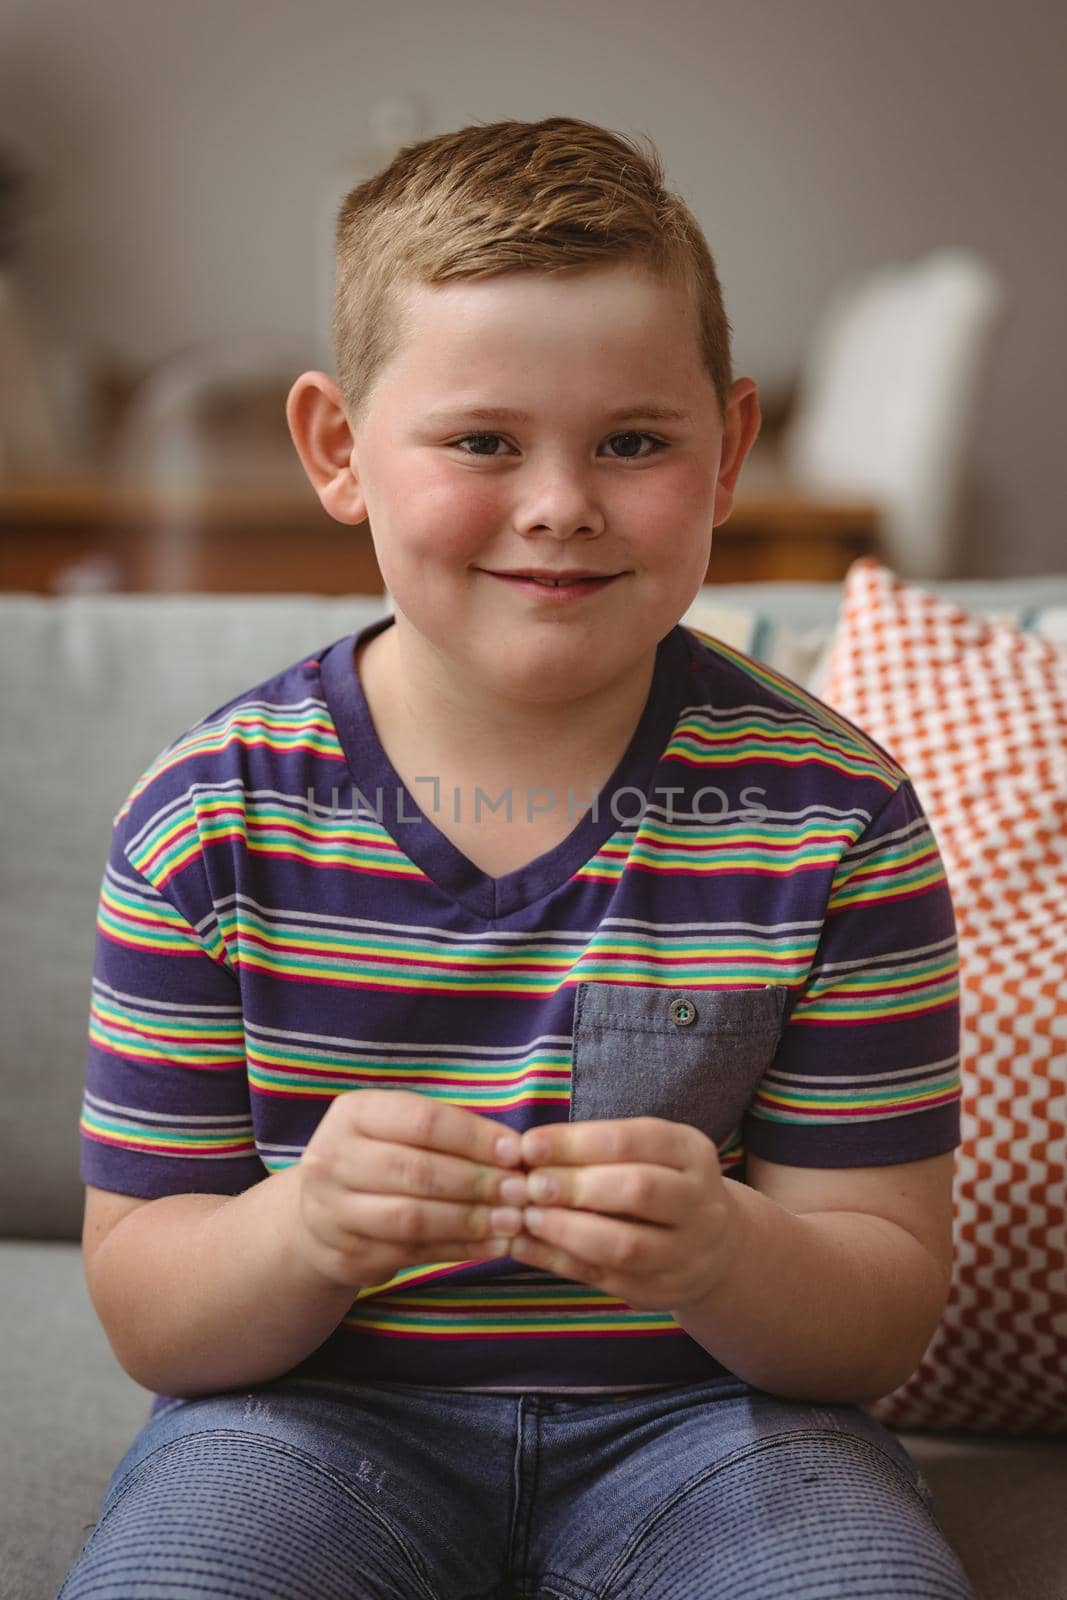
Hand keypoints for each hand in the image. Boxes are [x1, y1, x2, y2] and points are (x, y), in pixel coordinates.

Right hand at [294, 1089, 527, 1289]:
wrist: (318, 1215)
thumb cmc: (378, 1160)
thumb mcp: (398, 1129)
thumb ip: (448, 1134)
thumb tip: (514, 1151)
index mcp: (353, 1114)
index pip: (423, 1121)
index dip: (474, 1137)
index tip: (516, 1151)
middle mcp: (332, 1159)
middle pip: (418, 1171)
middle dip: (478, 1182)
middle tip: (521, 1191)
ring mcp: (332, 1212)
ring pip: (413, 1218)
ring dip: (471, 1221)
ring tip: (513, 1221)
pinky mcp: (345, 1256)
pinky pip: (411, 1254)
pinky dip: (458, 1250)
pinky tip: (492, 1246)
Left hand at [506, 1117, 738, 1314]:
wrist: (713, 1245)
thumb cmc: (660, 1183)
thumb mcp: (647, 1152)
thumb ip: (596, 1149)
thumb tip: (527, 1150)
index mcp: (691, 1153)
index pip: (631, 1141)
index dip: (575, 1143)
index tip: (528, 1146)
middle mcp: (699, 1202)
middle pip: (638, 1190)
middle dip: (575, 1186)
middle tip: (529, 1185)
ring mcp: (686, 1252)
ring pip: (627, 1245)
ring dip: (568, 1231)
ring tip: (528, 1217)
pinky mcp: (662, 1291)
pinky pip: (607, 1279)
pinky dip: (559, 1262)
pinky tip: (525, 1247)